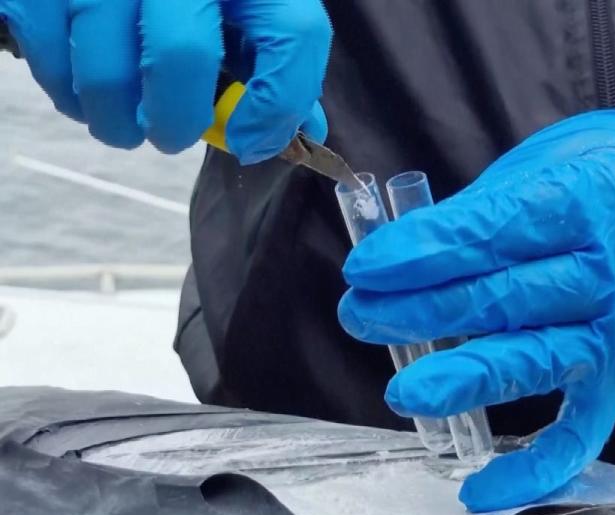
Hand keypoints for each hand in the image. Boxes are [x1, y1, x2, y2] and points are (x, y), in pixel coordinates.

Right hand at [0, 0, 330, 163]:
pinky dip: (69, 94)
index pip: (293, 32)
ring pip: (104, 68)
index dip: (277, 103)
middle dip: (176, 121)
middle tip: (173, 137)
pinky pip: (49, 57)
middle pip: (181, 53)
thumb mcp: (247, 1)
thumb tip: (304, 133)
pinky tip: (86, 90)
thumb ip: (275, 62)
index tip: (253, 140)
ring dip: (116, 121)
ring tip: (125, 123)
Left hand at [338, 110, 614, 511]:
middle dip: (426, 310)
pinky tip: (482, 487)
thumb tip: (400, 256)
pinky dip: (536, 466)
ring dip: (467, 378)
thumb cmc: (606, 176)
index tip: (368, 266)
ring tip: (405, 389)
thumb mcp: (546, 167)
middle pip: (510, 299)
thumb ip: (480, 215)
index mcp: (589, 200)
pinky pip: (583, 432)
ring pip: (539, 361)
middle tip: (362, 312)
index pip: (496, 233)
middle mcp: (611, 271)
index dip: (426, 252)